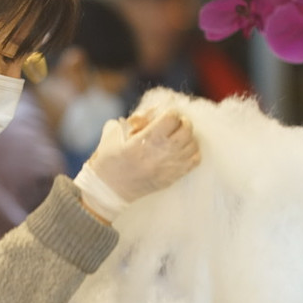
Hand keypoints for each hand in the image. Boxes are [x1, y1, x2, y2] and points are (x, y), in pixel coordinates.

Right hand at [74, 110, 200, 220]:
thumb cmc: (108, 162)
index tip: (166, 114)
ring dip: (188, 137)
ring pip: (192, 144)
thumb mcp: (112, 136)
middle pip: (186, 129)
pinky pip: (194, 161)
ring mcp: (169, 166)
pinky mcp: (172, 177)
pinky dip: (192, 152)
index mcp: (146, 140)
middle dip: (182, 122)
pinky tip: (183, 150)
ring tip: (179, 136)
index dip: (170, 112)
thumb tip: (143, 115)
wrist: (109, 191)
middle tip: (176, 122)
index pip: (171, 118)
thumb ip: (127, 122)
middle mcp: (161, 152)